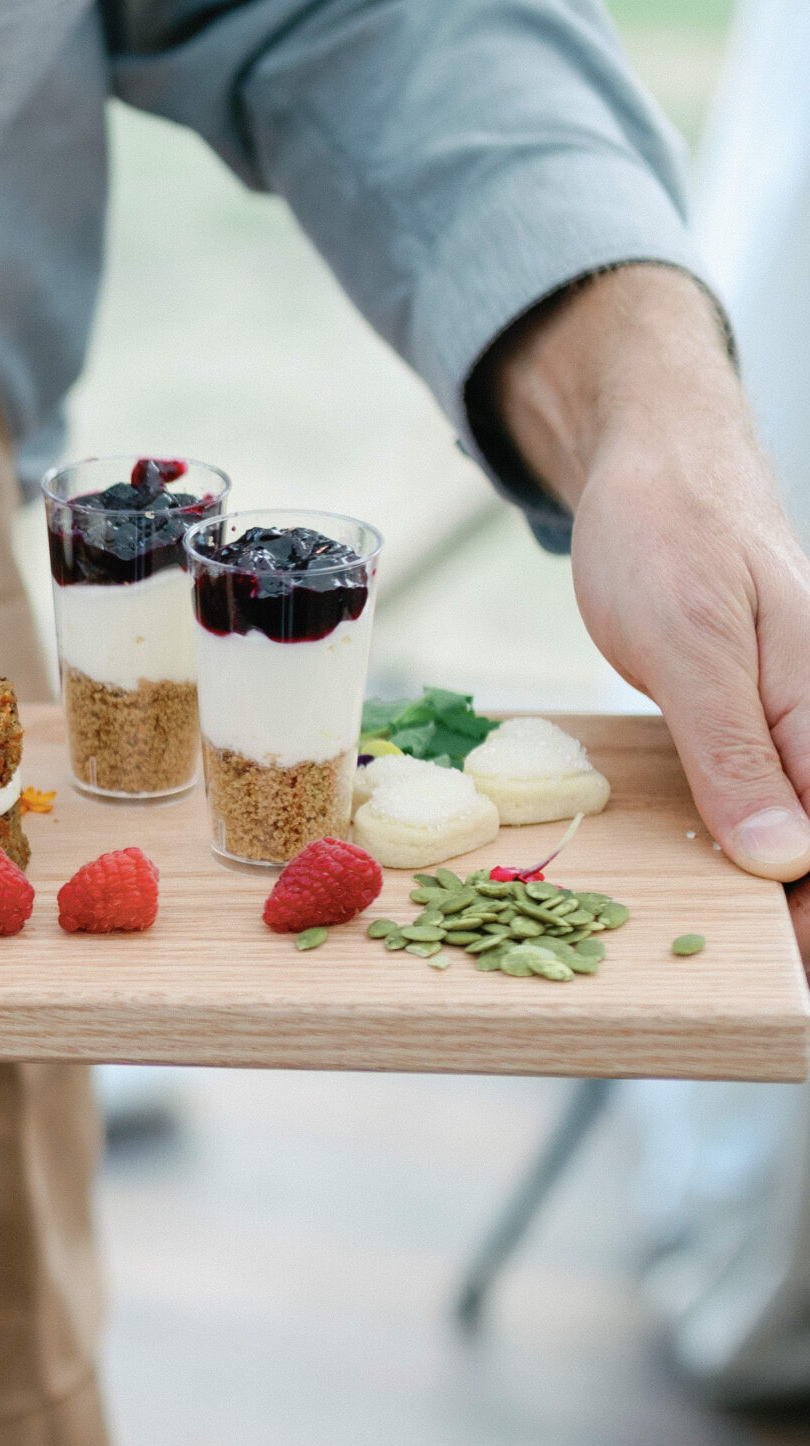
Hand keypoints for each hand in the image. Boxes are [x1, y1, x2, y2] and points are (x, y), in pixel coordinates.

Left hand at [493, 266, 809, 949]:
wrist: (653, 462)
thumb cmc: (670, 533)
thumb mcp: (690, 647)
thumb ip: (736, 754)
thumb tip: (784, 859)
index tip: (792, 975)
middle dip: (801, 909)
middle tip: (777, 980)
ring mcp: (794, 716)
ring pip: (800, 822)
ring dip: (784, 885)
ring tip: (766, 954)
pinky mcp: (758, 714)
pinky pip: (771, 792)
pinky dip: (760, 837)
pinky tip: (747, 879)